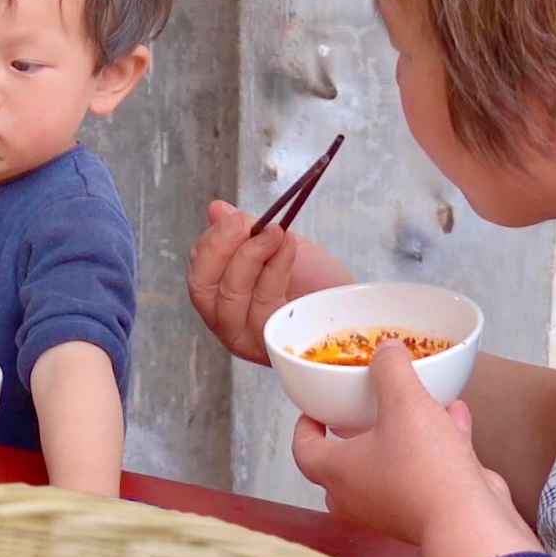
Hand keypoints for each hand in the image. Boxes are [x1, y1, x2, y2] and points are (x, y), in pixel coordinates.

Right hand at [187, 198, 357, 363]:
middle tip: (248, 223)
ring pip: (230, 298)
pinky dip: (274, 272)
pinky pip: (263, 307)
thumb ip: (245, 231)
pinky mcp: (273, 346)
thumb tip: (217, 210)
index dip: (211, 244)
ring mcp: (249, 339)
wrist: (356, 308)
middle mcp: (228, 323)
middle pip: (203, 289)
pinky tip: (288, 249)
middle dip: (222, 249)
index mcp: (222, 298)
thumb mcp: (277, 247)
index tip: (235, 218)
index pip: (199, 273)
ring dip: (251, 257)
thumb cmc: (319, 283)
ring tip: (275, 233)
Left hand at [286, 343, 535, 556]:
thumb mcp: (404, 402)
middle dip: (354, 432)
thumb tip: (386, 350)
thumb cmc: (424, 470)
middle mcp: (357, 497)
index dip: (305, 427)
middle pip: (344, 460)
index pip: (304, 450)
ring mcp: (392, 508)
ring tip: (419, 403)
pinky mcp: (428, 510)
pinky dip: (438, 443)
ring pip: (389, 464)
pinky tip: (456, 415)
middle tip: (363, 408)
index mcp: (337, 473)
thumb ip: (391, 370)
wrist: (469, 521)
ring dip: (404, 432)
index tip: (313, 410)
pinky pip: (426, 471)